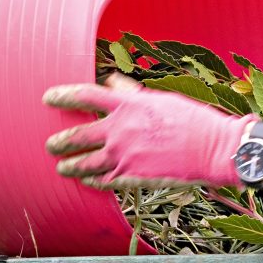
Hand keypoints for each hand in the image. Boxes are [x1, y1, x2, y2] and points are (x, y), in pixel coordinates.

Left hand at [43, 74, 251, 188]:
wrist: (214, 151)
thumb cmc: (193, 121)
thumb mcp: (162, 99)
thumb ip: (132, 92)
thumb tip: (112, 81)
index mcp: (128, 105)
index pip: (85, 95)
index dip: (63, 96)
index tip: (49, 98)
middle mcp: (120, 130)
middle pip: (77, 135)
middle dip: (60, 142)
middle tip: (51, 145)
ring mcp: (124, 156)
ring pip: (84, 163)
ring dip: (70, 165)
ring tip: (63, 167)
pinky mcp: (131, 177)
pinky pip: (102, 180)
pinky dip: (92, 180)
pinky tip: (89, 180)